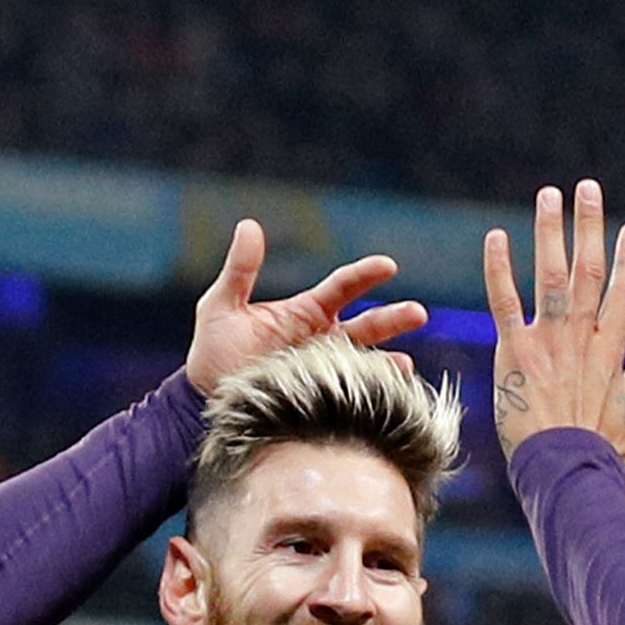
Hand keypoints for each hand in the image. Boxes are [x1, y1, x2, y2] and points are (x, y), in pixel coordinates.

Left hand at [186, 220, 427, 393]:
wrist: (206, 400)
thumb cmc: (214, 352)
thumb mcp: (222, 306)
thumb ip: (240, 269)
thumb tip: (249, 224)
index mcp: (306, 311)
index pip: (344, 287)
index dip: (366, 275)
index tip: (388, 265)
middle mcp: (324, 338)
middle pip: (367, 324)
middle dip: (394, 318)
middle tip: (418, 313)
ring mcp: (326, 370)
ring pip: (367, 360)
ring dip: (389, 359)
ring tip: (405, 363)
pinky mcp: (322, 400)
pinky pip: (354, 395)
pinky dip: (373, 393)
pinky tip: (386, 394)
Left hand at [484, 180, 624, 461]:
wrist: (564, 470)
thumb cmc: (600, 456)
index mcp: (612, 353)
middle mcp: (582, 338)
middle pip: (590, 270)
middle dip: (589, 226)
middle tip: (587, 189)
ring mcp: (548, 341)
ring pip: (551, 274)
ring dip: (550, 231)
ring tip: (549, 196)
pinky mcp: (514, 351)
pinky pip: (504, 301)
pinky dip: (500, 268)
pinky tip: (497, 237)